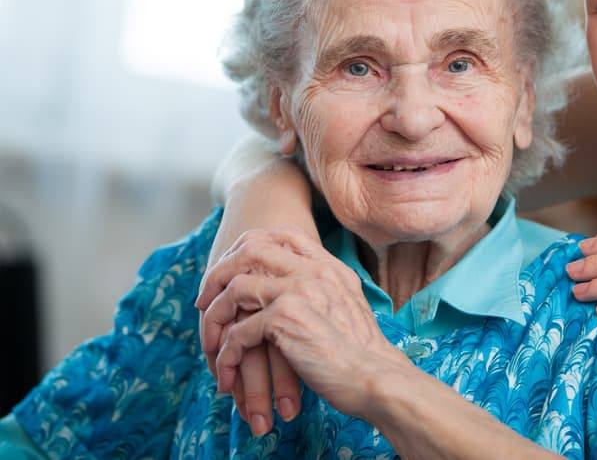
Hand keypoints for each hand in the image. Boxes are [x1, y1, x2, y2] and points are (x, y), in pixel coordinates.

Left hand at [197, 227, 407, 425]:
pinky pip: (237, 332)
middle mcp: (313, 271)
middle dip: (219, 274)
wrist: (377, 378)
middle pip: (250, 249)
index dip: (249, 246)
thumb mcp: (349, 308)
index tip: (234, 271)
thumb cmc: (364, 355)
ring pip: (234, 290)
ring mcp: (298, 291)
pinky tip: (227, 374)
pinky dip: (225, 355)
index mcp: (330, 267)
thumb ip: (326, 293)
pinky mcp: (284, 320)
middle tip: (205, 302)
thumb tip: (298, 299)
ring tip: (211, 345)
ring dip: (214, 319)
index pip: (284, 234)